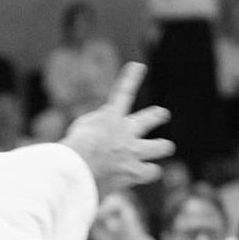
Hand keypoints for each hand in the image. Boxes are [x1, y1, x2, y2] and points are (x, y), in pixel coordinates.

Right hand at [61, 62, 174, 195]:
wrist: (78, 169)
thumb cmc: (73, 150)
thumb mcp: (82, 130)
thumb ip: (97, 127)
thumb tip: (103, 138)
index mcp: (110, 117)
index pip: (122, 93)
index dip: (131, 78)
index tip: (139, 67)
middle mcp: (127, 132)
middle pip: (149, 119)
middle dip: (157, 115)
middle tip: (162, 113)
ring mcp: (134, 152)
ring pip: (160, 147)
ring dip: (163, 147)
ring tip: (165, 147)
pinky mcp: (136, 172)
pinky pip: (153, 172)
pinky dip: (149, 173)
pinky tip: (150, 173)